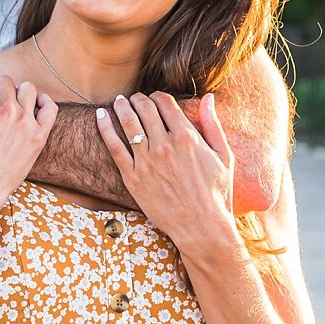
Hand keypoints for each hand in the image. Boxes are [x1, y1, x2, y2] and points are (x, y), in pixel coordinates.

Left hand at [97, 91, 237, 257]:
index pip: (165, 103)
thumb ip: (213, 124)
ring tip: (117, 102)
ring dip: (120, 107)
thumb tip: (208, 97)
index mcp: (187, 137)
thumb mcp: (223, 156)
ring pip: (128, 123)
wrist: (202, 228)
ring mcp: (147, 162)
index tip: (154, 97)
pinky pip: (114, 147)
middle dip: (137, 99)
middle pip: (145, 109)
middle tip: (132, 98)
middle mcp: (165, 146)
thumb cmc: (217, 194)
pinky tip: (100, 117)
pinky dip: (105, 128)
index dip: (157, 95)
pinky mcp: (133, 179)